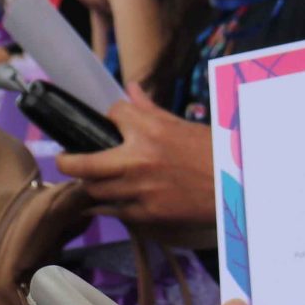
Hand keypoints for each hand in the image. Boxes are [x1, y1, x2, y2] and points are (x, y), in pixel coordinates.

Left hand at [55, 90, 214, 225]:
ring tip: (90, 181)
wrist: (239, 187)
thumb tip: (131, 90)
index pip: (111, 115)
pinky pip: (114, 212)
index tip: (109, 122)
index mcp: (150, 130)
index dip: (109, 117)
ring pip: (94, 191)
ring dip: (90, 185)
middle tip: (66, 160)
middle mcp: (137, 160)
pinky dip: (108, 207)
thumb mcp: (184, 126)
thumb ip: (151, 110)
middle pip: (81, 163)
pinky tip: (105, 203)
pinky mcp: (147, 214)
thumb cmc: (216, 153)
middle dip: (68, 161)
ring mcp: (139, 190)